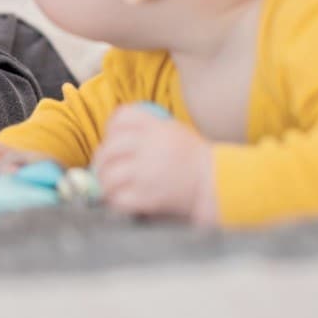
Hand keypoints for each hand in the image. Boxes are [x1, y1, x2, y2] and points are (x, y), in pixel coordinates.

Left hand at [92, 104, 215, 223]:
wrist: (216, 184)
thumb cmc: (194, 158)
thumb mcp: (174, 131)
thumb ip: (148, 128)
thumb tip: (114, 137)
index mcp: (157, 127)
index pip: (121, 117)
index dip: (110, 128)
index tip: (111, 139)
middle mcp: (149, 146)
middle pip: (109, 148)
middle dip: (100, 160)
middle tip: (101, 169)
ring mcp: (147, 172)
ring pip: (109, 175)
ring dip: (103, 182)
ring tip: (107, 187)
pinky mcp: (148, 196)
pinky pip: (119, 198)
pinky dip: (114, 200)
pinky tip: (117, 200)